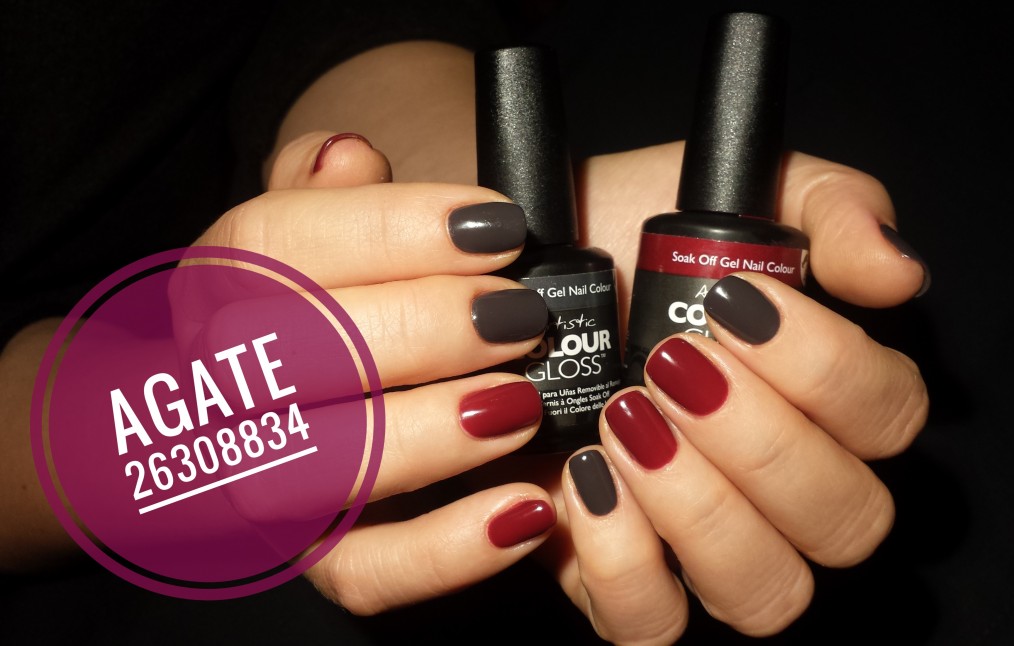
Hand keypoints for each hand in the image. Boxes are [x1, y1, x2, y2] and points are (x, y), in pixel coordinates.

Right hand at [196, 131, 561, 613]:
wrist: (316, 395)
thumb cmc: (350, 294)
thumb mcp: (340, 226)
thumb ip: (337, 192)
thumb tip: (345, 157)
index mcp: (221, 283)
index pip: (269, 243)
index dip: (386, 229)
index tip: (496, 225)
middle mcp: (219, 382)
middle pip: (281, 357)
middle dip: (414, 330)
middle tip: (517, 315)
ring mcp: (259, 476)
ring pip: (311, 471)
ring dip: (425, 435)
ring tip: (519, 405)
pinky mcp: (315, 551)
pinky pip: (362, 572)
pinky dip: (446, 551)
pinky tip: (526, 510)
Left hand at [535, 142, 929, 641]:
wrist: (526, 270)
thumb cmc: (637, 235)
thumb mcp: (737, 192)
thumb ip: (831, 213)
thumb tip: (896, 270)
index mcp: (833, 399)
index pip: (891, 418)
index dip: (826, 369)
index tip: (736, 303)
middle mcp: (787, 487)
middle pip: (845, 521)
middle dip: (761, 442)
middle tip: (673, 363)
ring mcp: (710, 543)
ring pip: (766, 593)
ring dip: (699, 507)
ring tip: (627, 418)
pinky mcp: (626, 578)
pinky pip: (652, 627)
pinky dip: (622, 566)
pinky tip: (585, 478)